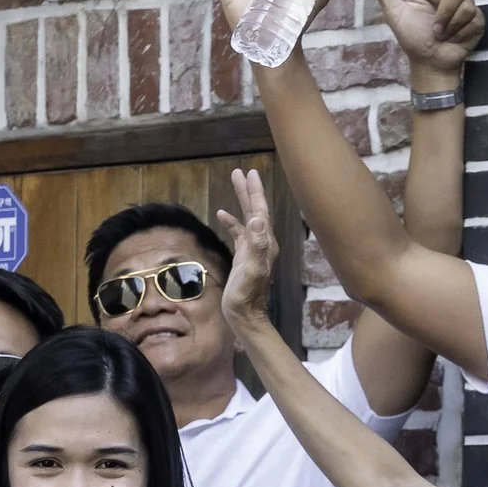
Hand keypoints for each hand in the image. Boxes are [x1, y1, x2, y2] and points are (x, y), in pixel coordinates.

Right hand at [212, 167, 277, 338]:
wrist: (244, 315)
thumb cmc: (247, 295)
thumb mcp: (252, 269)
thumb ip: (256, 245)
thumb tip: (256, 220)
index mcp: (265, 243)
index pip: (261, 211)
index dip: (255, 192)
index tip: (251, 174)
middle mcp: (262, 243)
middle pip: (256, 210)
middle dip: (249, 191)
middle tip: (241, 172)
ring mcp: (253, 249)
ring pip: (248, 218)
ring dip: (242, 201)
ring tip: (234, 182)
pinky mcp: (244, 256)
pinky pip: (238, 233)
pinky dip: (232, 222)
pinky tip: (222, 214)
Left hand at [364, 0, 480, 84]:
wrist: (430, 63)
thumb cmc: (413, 40)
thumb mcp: (396, 17)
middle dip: (444, 12)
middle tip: (435, 30)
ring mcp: (464, 8)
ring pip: (467, 3)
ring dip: (453, 24)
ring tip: (444, 36)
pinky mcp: (476, 21)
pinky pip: (475, 18)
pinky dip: (463, 31)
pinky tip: (456, 39)